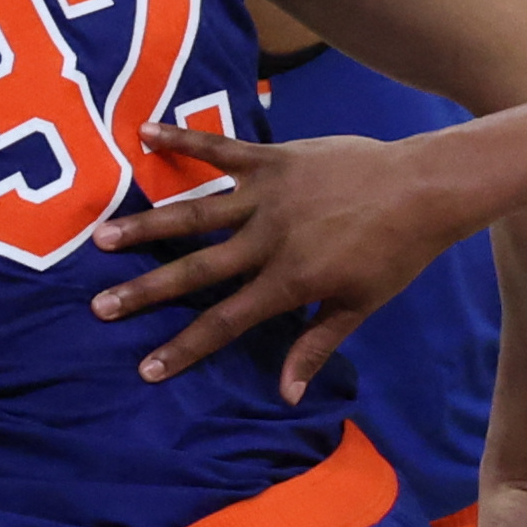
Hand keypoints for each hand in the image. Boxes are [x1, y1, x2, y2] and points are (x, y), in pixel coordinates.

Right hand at [81, 125, 476, 393]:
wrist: (426, 187)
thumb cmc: (397, 252)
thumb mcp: (360, 305)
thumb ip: (316, 345)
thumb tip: (286, 394)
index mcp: (289, 281)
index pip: (226, 322)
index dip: (184, 348)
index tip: (145, 368)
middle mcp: (268, 239)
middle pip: (196, 270)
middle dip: (146, 292)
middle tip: (101, 307)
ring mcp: (266, 195)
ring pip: (195, 213)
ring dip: (147, 225)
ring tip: (102, 237)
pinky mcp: (272, 159)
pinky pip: (220, 148)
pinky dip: (183, 140)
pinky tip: (144, 133)